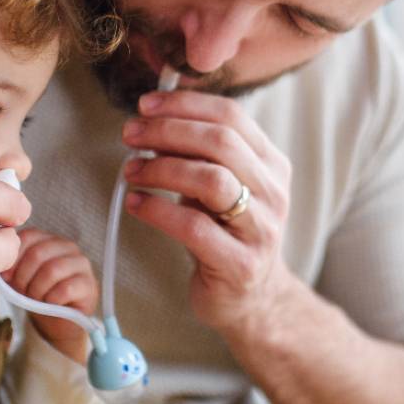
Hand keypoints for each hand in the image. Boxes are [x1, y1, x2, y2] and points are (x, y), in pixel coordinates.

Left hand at [1, 228, 96, 364]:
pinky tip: (50, 304)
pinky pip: (66, 288)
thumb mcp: (19, 278)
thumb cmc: (37, 295)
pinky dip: (52, 299)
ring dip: (37, 289)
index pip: (28, 236)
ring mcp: (81, 264)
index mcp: (48, 239)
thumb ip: (10, 267)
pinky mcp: (89, 284)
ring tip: (35, 299)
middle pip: (38, 253)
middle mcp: (67, 246)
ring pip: (52, 270)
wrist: (59, 320)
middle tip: (21, 292)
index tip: (7, 277)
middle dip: (23, 277)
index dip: (13, 258)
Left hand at [120, 89, 296, 336]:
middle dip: (168, 131)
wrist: (252, 299)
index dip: (185, 104)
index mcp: (270, 164)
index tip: (146, 105)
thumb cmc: (226, 234)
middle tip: (130, 134)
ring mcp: (260, 229)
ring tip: (131, 170)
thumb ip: (199, 154)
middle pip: (221, 142)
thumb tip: (152, 118)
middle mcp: (272, 192)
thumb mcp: (222, 187)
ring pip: (211, 180)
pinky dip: (157, 210)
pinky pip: (193, 227)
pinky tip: (136, 204)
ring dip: (161, 168)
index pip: (231, 116)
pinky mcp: (240, 264)